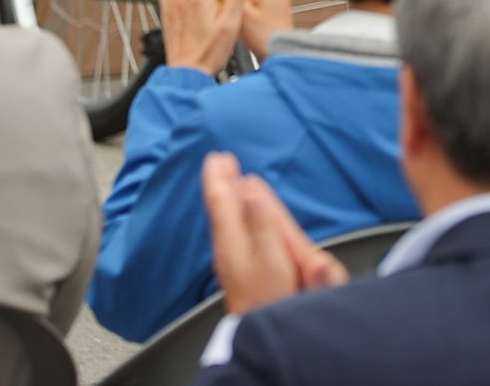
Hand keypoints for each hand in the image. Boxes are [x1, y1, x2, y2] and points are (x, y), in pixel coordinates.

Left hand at [202, 151, 347, 314]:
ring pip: (224, 221)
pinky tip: (237, 219)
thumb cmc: (270, 297)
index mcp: (233, 240)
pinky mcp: (237, 271)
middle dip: (222, 184)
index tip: (218, 158)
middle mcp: (226, 249)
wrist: (260, 331)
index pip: (222, 201)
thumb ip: (262, 223)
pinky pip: (230, 232)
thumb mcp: (271, 256)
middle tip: (221, 162)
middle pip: (221, 209)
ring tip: (229, 183)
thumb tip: (250, 191)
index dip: (220, 178)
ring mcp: (230, 261)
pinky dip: (232, 216)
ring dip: (227, 199)